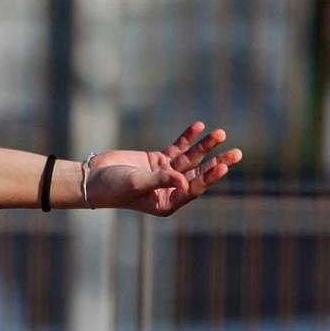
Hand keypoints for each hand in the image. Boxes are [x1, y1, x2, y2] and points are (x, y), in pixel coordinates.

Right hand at [83, 121, 241, 217]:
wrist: (92, 178)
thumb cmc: (112, 188)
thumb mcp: (136, 184)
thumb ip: (160, 181)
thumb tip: (183, 182)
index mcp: (166, 204)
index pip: (193, 190)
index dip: (209, 178)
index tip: (223, 166)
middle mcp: (169, 191)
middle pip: (198, 174)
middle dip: (216, 162)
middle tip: (237, 153)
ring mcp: (164, 175)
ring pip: (190, 159)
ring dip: (205, 146)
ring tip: (220, 133)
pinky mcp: (157, 161)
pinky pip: (177, 148)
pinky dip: (187, 137)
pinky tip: (199, 126)